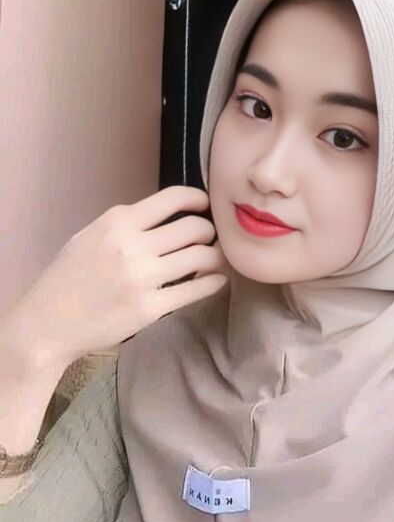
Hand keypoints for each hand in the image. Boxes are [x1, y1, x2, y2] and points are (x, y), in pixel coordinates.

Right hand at [9, 186, 229, 365]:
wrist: (50, 322)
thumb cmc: (69, 277)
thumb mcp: (90, 236)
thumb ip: (126, 224)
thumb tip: (168, 215)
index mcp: (117, 223)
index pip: (172, 199)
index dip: (197, 199)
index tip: (205, 206)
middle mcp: (132, 246)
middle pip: (194, 228)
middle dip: (208, 231)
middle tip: (207, 239)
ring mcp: (143, 278)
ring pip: (202, 257)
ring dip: (214, 257)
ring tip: (212, 259)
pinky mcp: (151, 308)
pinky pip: (196, 290)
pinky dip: (213, 283)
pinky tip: (216, 280)